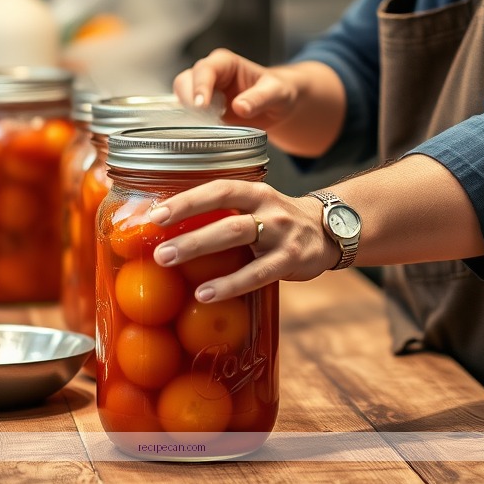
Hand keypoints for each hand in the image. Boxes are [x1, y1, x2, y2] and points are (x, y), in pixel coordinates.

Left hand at [148, 178, 337, 301]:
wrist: (326, 231)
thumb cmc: (276, 220)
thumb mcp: (255, 206)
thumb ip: (224, 212)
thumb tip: (170, 226)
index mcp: (254, 191)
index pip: (218, 189)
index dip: (187, 200)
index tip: (157, 214)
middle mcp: (268, 208)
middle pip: (225, 216)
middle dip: (189, 232)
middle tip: (159, 249)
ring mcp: (281, 233)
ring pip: (238, 238)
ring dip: (201, 251)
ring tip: (171, 264)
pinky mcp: (291, 260)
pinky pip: (257, 274)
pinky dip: (229, 285)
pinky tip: (205, 295)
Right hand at [174, 49, 345, 156]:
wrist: (277, 106)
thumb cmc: (278, 93)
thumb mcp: (277, 93)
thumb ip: (260, 98)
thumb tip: (240, 107)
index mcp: (225, 63)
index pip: (205, 69)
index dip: (200, 86)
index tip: (202, 106)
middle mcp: (210, 74)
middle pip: (185, 81)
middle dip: (189, 100)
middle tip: (202, 120)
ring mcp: (203, 92)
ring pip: (182, 97)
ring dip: (188, 112)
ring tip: (206, 127)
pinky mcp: (202, 110)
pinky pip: (187, 114)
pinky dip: (190, 123)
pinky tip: (203, 133)